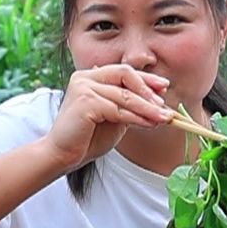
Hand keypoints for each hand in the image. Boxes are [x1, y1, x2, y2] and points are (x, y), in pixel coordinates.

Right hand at [45, 64, 174, 169]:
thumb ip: (129, 107)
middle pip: (126, 74)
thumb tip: (158, 102)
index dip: (146, 79)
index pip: (124, 72)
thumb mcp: (114, 118)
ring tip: (164, 118)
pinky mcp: (86, 102)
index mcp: (91, 77)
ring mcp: (84, 87)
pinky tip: (149, 124)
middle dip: (148, 89)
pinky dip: (137, 117)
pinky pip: (118, 109)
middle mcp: (86, 77)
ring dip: (148, 107)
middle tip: (164, 105)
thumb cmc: (86, 139)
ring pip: (125, 94)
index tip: (164, 87)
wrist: (62, 156)